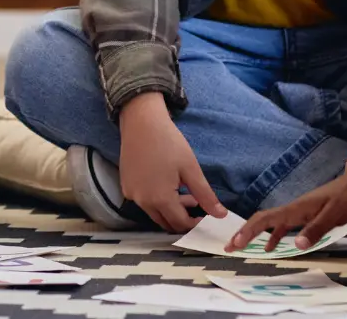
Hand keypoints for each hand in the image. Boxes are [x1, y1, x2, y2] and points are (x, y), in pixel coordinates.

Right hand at [117, 93, 226, 231]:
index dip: (195, 224)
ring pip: (154, 212)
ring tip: (184, 191)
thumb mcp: (191, 169)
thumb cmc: (168, 142)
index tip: (206, 217)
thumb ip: (205, 195)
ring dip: (170, 209)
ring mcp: (131, 194)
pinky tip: (166, 183)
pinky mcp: (125, 185)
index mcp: (160, 199)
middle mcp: (142, 201)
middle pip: (165, 222)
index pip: (180, 223)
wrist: (141, 122)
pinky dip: (156, 200)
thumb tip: (220, 215)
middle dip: (182, 218)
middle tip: (196, 203)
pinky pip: (143, 201)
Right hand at [229, 162, 346, 252]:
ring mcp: (301, 212)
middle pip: (263, 221)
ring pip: (273, 225)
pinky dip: (275, 236)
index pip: (265, 219)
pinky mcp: (309, 215)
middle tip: (230, 247)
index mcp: (296, 208)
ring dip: (258, 236)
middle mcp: (294, 209)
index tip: (235, 243)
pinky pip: (285, 227)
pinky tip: (274, 247)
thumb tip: (297, 247)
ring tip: (245, 249)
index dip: (248, 231)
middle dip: (245, 234)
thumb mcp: (334, 214)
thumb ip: (316, 229)